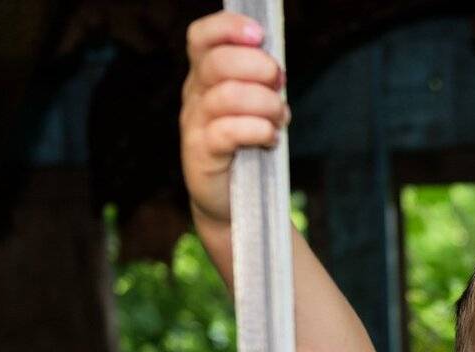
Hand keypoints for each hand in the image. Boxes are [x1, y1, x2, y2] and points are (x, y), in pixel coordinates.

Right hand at [179, 12, 289, 226]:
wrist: (231, 201)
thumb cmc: (247, 148)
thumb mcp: (253, 107)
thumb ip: (260, 82)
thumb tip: (276, 65)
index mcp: (205, 76)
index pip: (202, 37)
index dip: (228, 28)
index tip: (259, 35)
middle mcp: (195, 95)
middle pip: (217, 63)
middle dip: (258, 67)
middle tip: (280, 84)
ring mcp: (194, 124)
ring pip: (228, 96)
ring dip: (266, 104)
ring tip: (280, 119)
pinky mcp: (201, 154)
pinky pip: (229, 131)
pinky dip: (258, 131)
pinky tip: (270, 139)